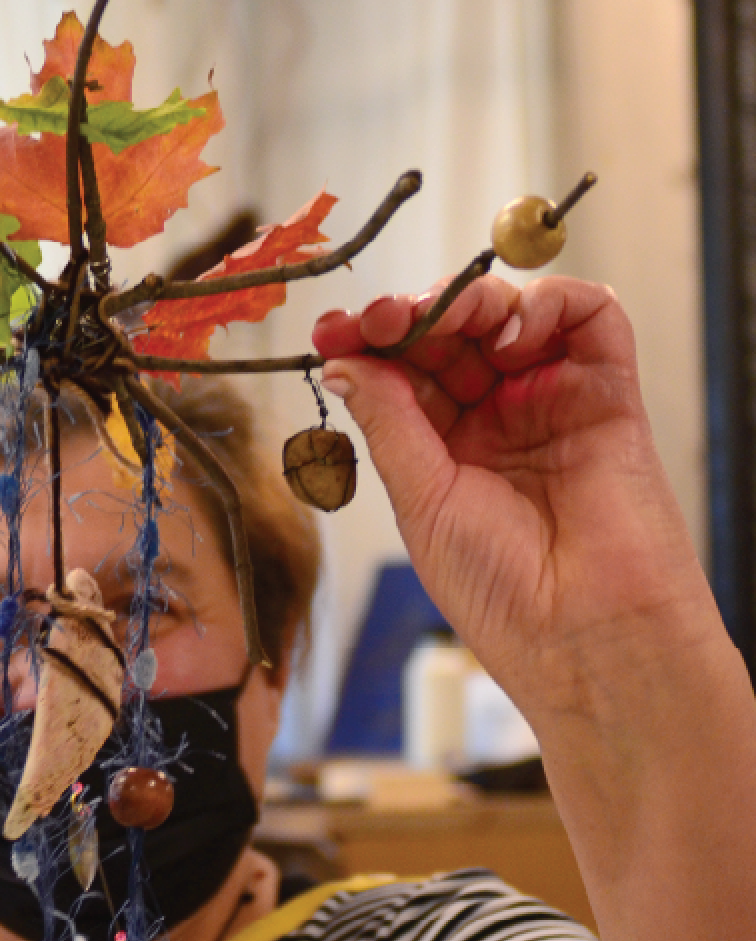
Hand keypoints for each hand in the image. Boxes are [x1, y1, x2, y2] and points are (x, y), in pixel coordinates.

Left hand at [314, 275, 722, 726]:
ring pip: (511, 315)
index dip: (368, 345)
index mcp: (444, 450)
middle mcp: (496, 420)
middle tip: (380, 316)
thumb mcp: (422, 500)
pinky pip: (589, 318)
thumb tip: (343, 362)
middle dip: (411, 315)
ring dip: (471, 301)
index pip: (402, 373)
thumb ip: (389, 420)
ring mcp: (551, 403)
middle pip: (451, 335)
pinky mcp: (609, 393)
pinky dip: (548, 304)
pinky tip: (511, 331)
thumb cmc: (502, 593)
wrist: (586, 639)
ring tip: (442, 318)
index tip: (332, 330)